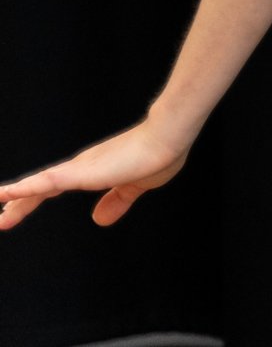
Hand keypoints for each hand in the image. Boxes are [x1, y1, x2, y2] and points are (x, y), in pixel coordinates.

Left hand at [0, 120, 190, 229]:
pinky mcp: (83, 171)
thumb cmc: (160, 154)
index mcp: (93, 171)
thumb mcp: (137, 186)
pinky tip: (8, 193)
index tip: (10, 211)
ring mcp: (80, 168)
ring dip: (14, 195)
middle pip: (40, 188)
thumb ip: (118, 201)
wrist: (170, 136)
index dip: (32, 200)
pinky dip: (26, 188)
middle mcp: (80, 167)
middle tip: (0, 219)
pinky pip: (47, 181)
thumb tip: (100, 220)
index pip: (54, 187)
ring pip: (38, 184)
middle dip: (18, 204)